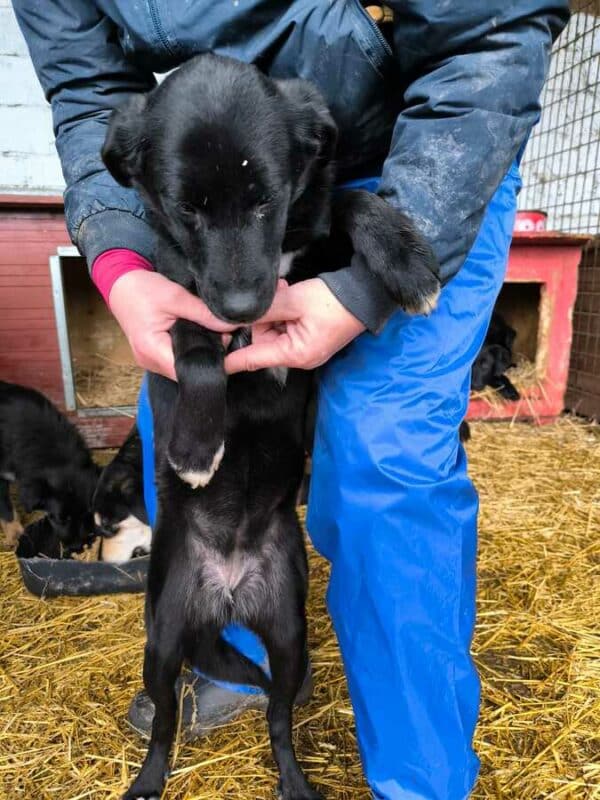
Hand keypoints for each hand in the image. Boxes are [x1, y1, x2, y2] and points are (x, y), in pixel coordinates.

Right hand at [109, 270, 235, 379]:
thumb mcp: (176, 296)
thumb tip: (231, 325)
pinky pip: (174, 358)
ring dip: (197, 353)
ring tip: (211, 336)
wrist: (120, 283)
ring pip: (181, 365)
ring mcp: (149, 360)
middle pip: (185, 370)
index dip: (210, 361)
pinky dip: (187, 350)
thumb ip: (204, 313)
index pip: (187, 370)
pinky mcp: (152, 354)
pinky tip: (197, 337)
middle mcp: (149, 361)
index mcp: (151, 350)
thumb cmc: (141, 289)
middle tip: (223, 338)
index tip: (227, 346)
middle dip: (206, 356)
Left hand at [224, 278, 364, 373]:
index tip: (210, 361)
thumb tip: (237, 314)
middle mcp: (298, 356)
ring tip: (286, 291)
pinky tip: (288, 293)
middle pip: (261, 340)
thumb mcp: (295, 301)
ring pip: (272, 330)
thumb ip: (265, 308)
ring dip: (273, 311)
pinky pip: (285, 326)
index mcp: (295, 354)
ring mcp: (304, 347)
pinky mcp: (309, 336)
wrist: (366, 294)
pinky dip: (283, 311)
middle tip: (274, 296)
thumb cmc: (334, 301)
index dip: (230, 358)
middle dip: (261, 318)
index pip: (252, 359)